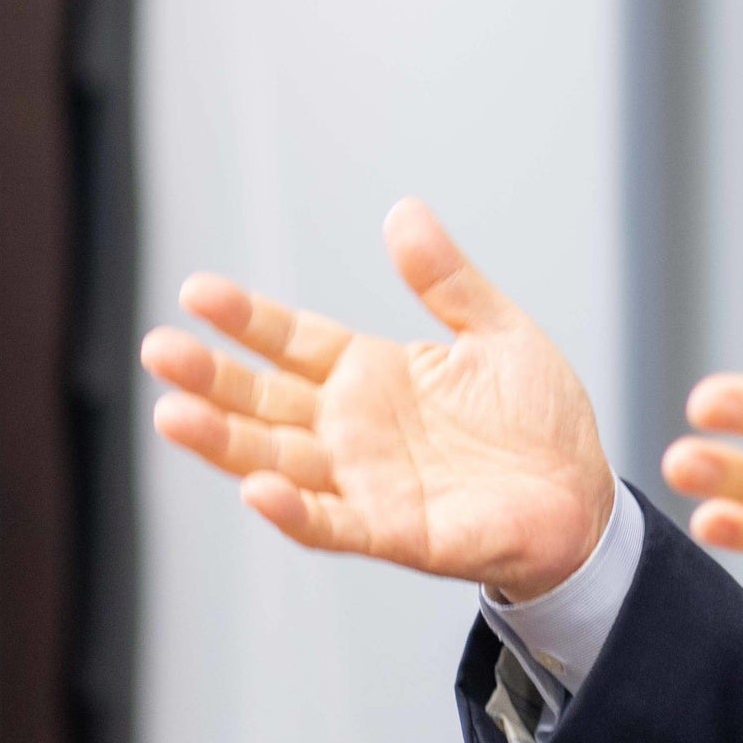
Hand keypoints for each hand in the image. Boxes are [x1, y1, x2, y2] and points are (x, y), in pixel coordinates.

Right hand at [143, 200, 615, 600]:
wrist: (586, 499)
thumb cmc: (539, 421)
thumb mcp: (496, 332)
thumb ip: (447, 280)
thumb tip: (403, 211)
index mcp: (372, 375)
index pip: (291, 342)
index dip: (245, 320)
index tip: (195, 292)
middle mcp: (354, 429)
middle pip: (264, 401)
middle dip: (210, 378)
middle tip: (157, 349)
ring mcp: (367, 481)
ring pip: (277, 460)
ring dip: (225, 442)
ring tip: (172, 414)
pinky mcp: (395, 532)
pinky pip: (333, 523)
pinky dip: (294, 510)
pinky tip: (256, 487)